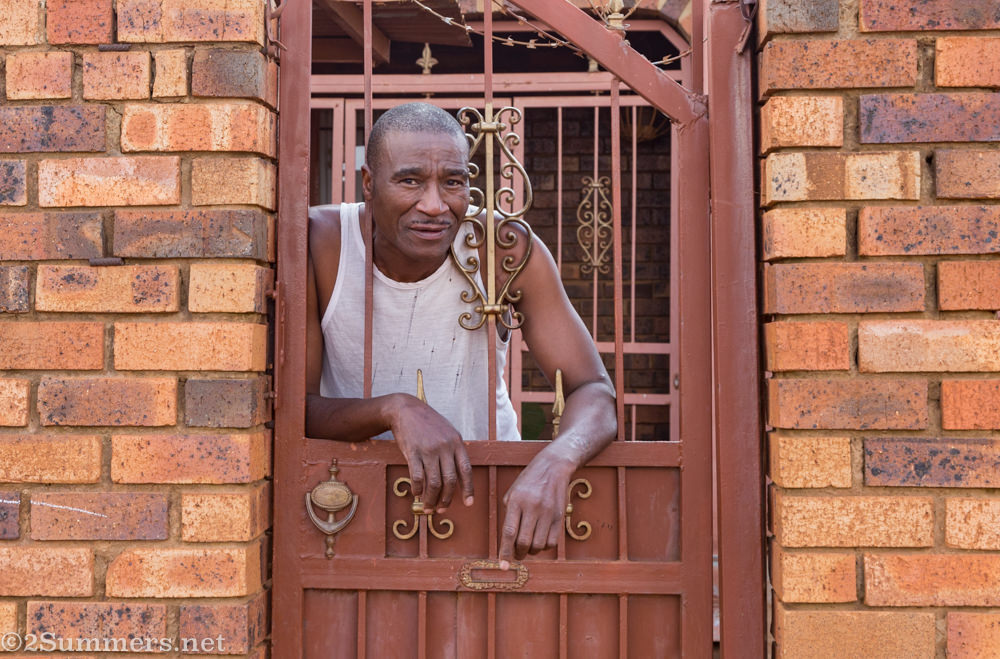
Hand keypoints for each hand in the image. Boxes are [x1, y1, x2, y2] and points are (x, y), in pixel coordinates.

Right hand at [387, 394, 473, 512]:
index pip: (466, 470)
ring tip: (428, 508)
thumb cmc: (428, 423)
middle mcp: (444, 447)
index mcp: (456, 442)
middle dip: (446, 499)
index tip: (469, 503)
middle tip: (442, 509)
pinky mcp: (413, 452)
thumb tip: (459, 476)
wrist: (406, 409)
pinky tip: (416, 494)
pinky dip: (417, 489)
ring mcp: (428, 450)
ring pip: (433, 482)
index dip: (468, 489)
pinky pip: (417, 476)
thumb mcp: (448, 432)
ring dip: (431, 499)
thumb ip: (454, 451)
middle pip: (450, 480)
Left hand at [498, 451, 574, 568]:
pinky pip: (552, 542)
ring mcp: (547, 512)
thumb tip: (508, 541)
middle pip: (524, 542)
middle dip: (518, 554)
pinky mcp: (559, 516)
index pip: (509, 532)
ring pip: (538, 545)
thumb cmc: (529, 481)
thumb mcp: (512, 493)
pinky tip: (540, 541)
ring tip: (528, 547)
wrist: (553, 467)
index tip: (503, 566)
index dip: (504, 552)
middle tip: (516, 555)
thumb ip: (509, 515)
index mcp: (516, 500)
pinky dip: (544, 547)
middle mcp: (532, 507)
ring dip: (531, 552)